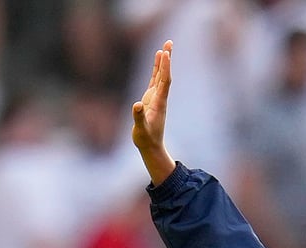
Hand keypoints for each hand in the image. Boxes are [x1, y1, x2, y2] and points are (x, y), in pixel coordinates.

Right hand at [131, 40, 176, 184]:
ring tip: (166, 46)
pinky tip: (158, 59)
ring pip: (161, 76)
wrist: (151, 146)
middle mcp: (160, 98)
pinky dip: (157, 69)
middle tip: (169, 42)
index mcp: (158, 103)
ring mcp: (156, 97)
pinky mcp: (151, 99)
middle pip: (165, 75)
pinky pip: (155, 80)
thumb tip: (136, 105)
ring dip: (163, 61)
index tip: (165, 54)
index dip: (165, 68)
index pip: (164, 82)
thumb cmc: (145, 139)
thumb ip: (138, 117)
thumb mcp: (140, 130)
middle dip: (167, 59)